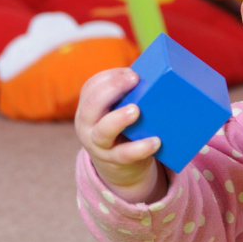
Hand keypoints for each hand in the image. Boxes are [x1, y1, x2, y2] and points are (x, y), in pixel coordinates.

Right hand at [75, 68, 165, 203]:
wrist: (119, 168)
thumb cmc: (122, 129)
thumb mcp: (117, 111)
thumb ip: (127, 95)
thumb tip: (155, 75)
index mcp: (88, 108)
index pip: (91, 87)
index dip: (110, 77)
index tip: (131, 72)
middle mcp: (87, 126)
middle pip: (91, 106)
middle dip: (112, 89)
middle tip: (134, 79)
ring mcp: (99, 145)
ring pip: (103, 132)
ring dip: (119, 119)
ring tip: (136, 110)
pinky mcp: (115, 160)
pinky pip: (125, 154)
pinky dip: (140, 148)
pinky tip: (155, 141)